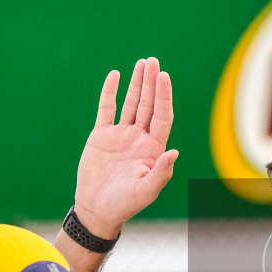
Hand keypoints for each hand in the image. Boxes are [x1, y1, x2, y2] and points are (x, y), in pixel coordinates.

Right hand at [73, 58, 177, 237]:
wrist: (97, 209)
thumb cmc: (124, 204)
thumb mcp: (145, 191)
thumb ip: (160, 173)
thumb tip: (174, 151)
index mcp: (153, 149)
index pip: (162, 116)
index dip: (163, 96)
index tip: (163, 76)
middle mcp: (139, 138)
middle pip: (149, 105)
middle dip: (151, 83)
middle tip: (153, 61)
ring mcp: (121, 135)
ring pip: (131, 103)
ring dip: (137, 84)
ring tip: (143, 63)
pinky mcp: (102, 135)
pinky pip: (107, 109)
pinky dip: (110, 92)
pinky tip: (115, 76)